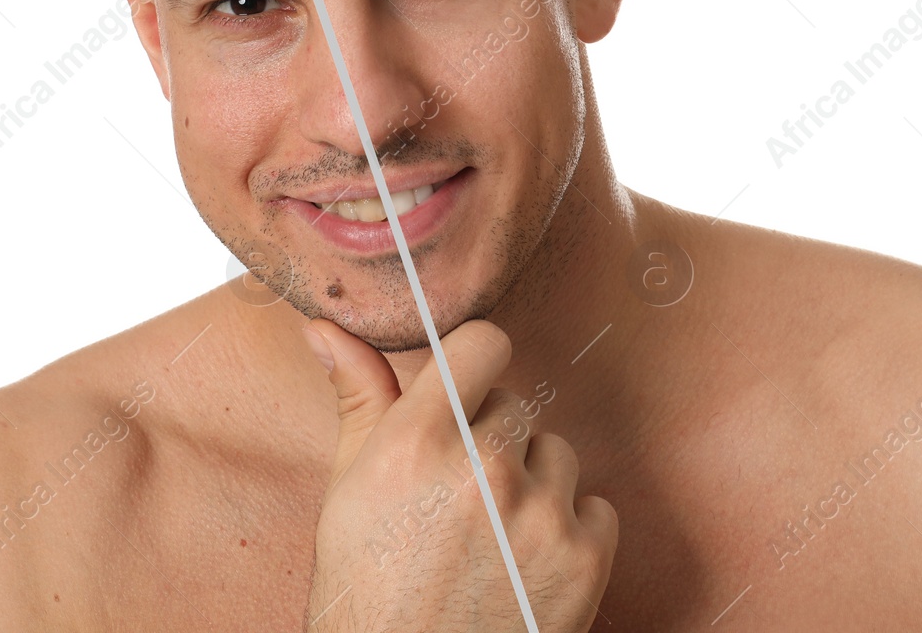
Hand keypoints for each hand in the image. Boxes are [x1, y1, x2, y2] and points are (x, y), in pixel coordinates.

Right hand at [300, 318, 616, 631]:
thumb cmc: (367, 595)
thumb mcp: (348, 492)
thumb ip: (356, 398)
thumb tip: (325, 328)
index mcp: (416, 443)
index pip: (483, 343)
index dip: (474, 364)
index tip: (465, 393)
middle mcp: (483, 470)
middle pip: (516, 404)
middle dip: (491, 439)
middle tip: (456, 498)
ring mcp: (540, 516)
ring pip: (556, 453)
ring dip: (532, 483)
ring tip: (488, 538)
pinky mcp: (585, 560)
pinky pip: (595, 507)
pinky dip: (570, 532)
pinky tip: (523, 567)